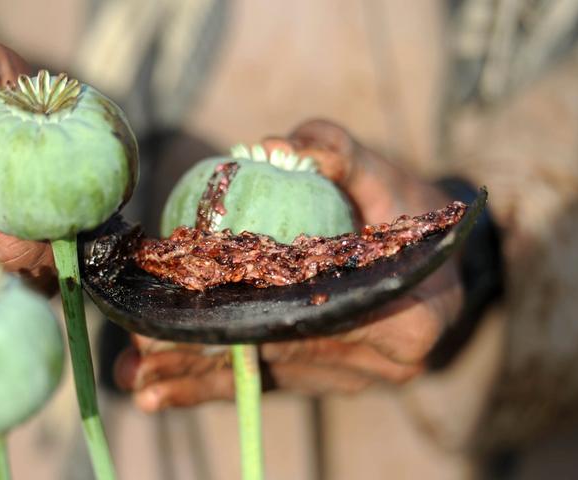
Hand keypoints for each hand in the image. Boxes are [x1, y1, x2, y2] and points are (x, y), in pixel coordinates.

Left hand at [114, 119, 462, 410]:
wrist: (441, 254)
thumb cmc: (411, 209)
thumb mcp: (383, 172)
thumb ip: (336, 151)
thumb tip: (271, 147)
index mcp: (404, 317)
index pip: (307, 321)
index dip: (241, 321)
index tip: (178, 320)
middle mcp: (381, 362)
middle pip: (277, 356)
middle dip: (202, 357)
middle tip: (137, 357)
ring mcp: (356, 376)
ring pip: (267, 376)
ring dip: (196, 378)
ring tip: (136, 380)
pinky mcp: (332, 376)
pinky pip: (269, 379)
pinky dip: (214, 383)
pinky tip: (162, 392)